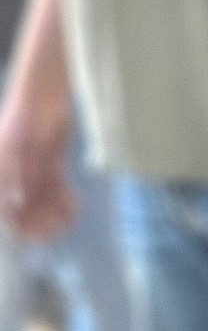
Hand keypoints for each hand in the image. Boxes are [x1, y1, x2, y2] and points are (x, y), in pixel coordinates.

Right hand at [0, 82, 75, 240]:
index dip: (22, 229)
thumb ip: (10, 177)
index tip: (40, 235)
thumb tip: (14, 207)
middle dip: (43, 222)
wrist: (44, 95)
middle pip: (28, 214)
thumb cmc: (23, 119)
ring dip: (58, 215)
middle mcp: (15, 178)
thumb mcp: (12, 149)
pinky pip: (59, 192)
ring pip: (46, 205)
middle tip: (59, 225)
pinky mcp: (52, 166)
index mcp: (1, 177)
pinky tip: (77, 203)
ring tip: (71, 214)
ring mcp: (33, 172)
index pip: (7, 215)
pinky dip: (68, 201)